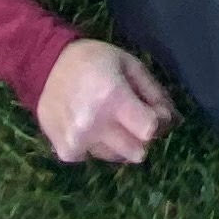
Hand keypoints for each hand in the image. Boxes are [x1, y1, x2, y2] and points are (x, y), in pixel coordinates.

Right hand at [38, 39, 174, 165]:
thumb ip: (154, 93)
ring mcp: (77, 142)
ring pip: (118, 157)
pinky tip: (90, 124)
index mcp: (112, 99)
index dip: (158, 123)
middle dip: (142, 137)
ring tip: (108, 118)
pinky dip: (98, 145)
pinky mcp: (66, 153)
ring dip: (121, 142)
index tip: (155, 113)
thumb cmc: (93, 60)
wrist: (45, 67)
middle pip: (137, 152)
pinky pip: (96, 157)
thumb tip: (172, 119)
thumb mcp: (129, 64)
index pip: (149, 130)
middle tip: (133, 119)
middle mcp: (93, 125)